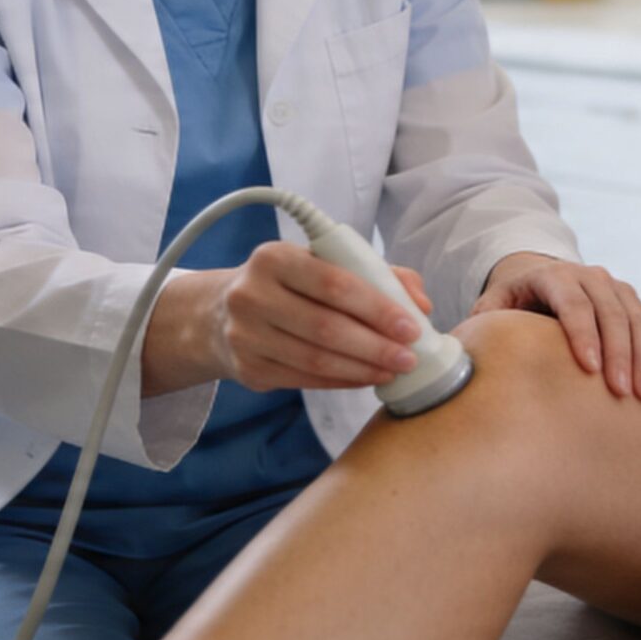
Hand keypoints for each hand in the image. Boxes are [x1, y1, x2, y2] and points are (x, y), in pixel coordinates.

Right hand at [207, 240, 434, 391]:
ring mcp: (245, 336)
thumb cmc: (289, 284)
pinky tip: (365, 378)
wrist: (219, 314)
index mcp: (275, 258)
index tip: (411, 326)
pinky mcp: (248, 370)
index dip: (377, 308)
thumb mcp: (322, 264)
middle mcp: (252, 295)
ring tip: (393, 371)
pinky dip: (342, 382)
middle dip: (375, 346)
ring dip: (362, 369)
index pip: (334, 284)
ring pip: (315, 360)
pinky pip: (304, 380)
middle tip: (409, 358)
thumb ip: (377, 274)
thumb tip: (421, 303)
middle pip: (326, 327)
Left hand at [472, 252, 640, 398]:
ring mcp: (614, 286)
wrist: (541, 279)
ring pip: (636, 316)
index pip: (571, 301)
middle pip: (609, 310)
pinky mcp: (632, 300)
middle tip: (621, 392)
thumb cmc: (512, 303)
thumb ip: (480, 325)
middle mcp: (588, 275)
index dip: (582, 333)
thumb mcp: (492, 307)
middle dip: (618, 352)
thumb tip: (458, 354)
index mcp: (551, 275)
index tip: (588, 368)